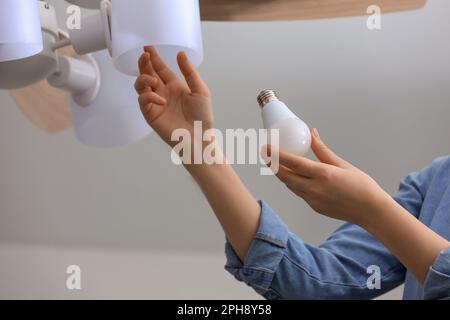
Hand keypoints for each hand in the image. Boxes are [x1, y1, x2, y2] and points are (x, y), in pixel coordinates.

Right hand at [134, 46, 212, 145]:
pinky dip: (149, 97)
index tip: (148, 47)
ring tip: (154, 81)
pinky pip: (143, 101)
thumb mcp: (200, 90)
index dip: (153, 58)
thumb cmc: (202, 116)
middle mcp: (163, 92)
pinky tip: (161, 100)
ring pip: (140, 85)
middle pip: (147, 73)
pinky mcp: (151, 114)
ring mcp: (155, 103)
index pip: (160, 68)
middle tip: (145, 55)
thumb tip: (180, 54)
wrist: (199, 136)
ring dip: (144, 79)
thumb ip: (189, 72)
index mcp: (174, 85)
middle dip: (144, 63)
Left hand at [265, 128, 390, 224]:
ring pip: (290, 185)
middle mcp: (314, 188)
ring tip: (276, 163)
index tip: (266, 147)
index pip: (292, 163)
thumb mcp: (342, 164)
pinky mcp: (314, 207)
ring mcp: (313, 200)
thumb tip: (312, 133)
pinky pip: (299, 193)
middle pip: (285, 176)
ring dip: (282, 174)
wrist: (371, 211)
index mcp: (323, 174)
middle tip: (265, 154)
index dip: (276, 155)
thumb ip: (322, 150)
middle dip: (272, 165)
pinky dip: (294, 183)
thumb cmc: (361, 185)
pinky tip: (295, 176)